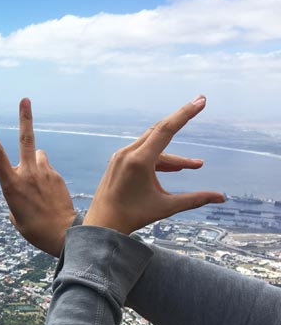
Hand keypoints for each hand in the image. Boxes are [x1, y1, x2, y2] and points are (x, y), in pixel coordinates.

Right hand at [0, 98, 75, 257]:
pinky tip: (49, 194)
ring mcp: (44, 173)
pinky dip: (45, 176)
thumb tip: (26, 179)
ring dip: (35, 161)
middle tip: (25, 99)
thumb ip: (16, 192)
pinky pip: (47, 169)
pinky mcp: (57, 176)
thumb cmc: (33, 228)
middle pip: (26, 139)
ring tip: (37, 183)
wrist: (63, 235)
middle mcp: (27, 174)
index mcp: (11, 184)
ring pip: (37, 155)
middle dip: (25, 118)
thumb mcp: (15, 214)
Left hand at [83, 95, 224, 234]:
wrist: (103, 224)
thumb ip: (195, 199)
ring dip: (173, 155)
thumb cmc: (133, 216)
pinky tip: (174, 167)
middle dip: (181, 119)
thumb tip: (222, 198)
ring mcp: (120, 156)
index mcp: (139, 161)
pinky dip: (159, 159)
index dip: (185, 113)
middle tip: (200, 104)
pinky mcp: (117, 162)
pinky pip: (142, 153)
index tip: (201, 100)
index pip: (166, 129)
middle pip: (159, 130)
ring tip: (194, 165)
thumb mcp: (166, 207)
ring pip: (152, 145)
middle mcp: (128, 153)